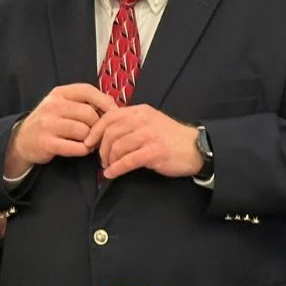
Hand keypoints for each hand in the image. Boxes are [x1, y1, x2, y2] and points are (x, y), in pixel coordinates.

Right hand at [5, 84, 116, 176]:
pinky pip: (76, 147)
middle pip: (89, 114)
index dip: (105, 101)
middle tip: (98, 134)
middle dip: (98, 126)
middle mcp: (52, 106)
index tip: (115, 112)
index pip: (87, 91)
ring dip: (91, 140)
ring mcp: (48, 124)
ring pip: (84, 132)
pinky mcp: (47, 143)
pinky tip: (81, 149)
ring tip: (89, 142)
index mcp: (59, 93)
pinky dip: (83, 150)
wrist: (22, 139)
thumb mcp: (62, 105)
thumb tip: (113, 108)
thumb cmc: (50, 121)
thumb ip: (83, 103)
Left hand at [84, 104, 200, 178]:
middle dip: (101, 148)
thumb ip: (131, 123)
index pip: (109, 116)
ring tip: (108, 167)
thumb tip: (106, 132)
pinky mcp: (154, 152)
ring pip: (117, 146)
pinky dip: (116, 169)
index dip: (95, 130)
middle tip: (101, 160)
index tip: (88, 142)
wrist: (197, 148)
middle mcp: (143, 120)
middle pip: (110, 132)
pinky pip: (128, 161)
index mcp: (140, 111)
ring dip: (108, 160)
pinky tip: (111, 174)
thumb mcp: (150, 122)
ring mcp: (149, 135)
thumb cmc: (170, 137)